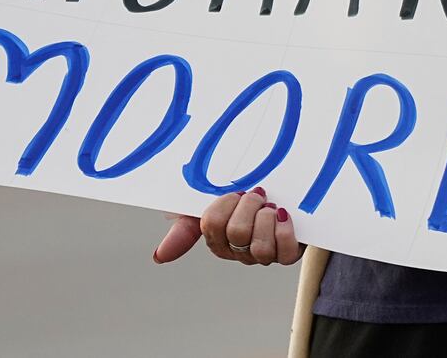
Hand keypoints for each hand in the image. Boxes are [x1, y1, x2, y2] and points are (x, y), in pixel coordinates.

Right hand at [152, 188, 303, 266]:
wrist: (279, 188)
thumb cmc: (237, 198)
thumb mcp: (206, 204)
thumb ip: (183, 229)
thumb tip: (158, 258)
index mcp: (216, 239)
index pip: (211, 224)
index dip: (224, 206)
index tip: (235, 193)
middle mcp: (238, 251)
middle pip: (236, 233)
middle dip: (248, 206)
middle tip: (256, 194)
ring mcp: (263, 254)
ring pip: (260, 248)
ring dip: (266, 218)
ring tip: (270, 206)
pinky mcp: (288, 253)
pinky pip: (285, 255)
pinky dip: (284, 232)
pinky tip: (282, 215)